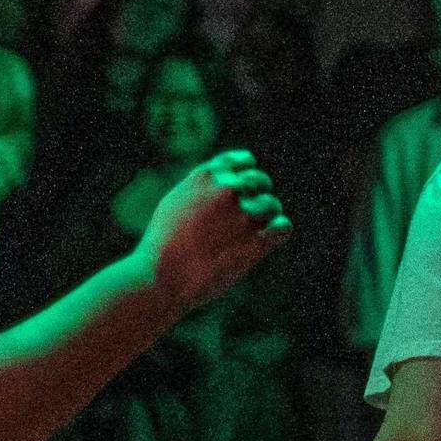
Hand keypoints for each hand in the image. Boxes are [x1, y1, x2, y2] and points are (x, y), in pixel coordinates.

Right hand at [141, 150, 290, 308]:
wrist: (157, 278)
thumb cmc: (161, 245)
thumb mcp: (175, 202)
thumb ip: (202, 187)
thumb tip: (227, 181)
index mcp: (206, 175)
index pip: (244, 161)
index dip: (245, 177)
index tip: (240, 195)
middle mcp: (228, 189)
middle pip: (261, 182)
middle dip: (255, 199)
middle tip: (241, 222)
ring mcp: (244, 215)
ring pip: (273, 206)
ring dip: (265, 219)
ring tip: (245, 237)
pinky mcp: (256, 241)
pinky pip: (283, 227)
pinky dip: (277, 233)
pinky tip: (263, 243)